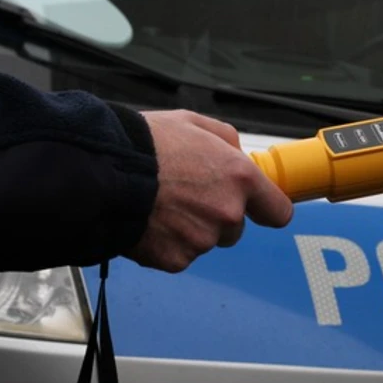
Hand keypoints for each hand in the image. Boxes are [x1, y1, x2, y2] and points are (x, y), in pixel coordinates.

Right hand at [127, 110, 293, 272]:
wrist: (103, 172)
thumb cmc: (145, 144)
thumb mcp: (193, 123)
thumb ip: (226, 140)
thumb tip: (238, 154)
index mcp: (240, 178)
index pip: (278, 212)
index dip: (266, 210)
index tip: (258, 209)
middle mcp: (228, 213)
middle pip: (235, 229)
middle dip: (216, 217)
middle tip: (185, 197)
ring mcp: (202, 240)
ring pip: (205, 241)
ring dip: (189, 230)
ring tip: (160, 206)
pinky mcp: (177, 259)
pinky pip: (179, 255)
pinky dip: (166, 244)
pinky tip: (149, 223)